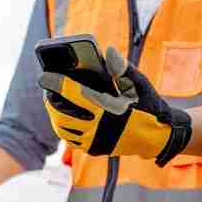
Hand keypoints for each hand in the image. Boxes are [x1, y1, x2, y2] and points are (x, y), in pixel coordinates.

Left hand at [39, 47, 191, 166]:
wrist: (158, 137)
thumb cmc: (148, 106)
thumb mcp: (139, 85)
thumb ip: (122, 68)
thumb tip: (107, 51)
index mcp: (108, 109)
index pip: (74, 93)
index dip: (56, 83)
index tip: (43, 76)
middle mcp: (99, 128)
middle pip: (61, 113)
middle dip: (50, 101)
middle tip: (47, 90)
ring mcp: (95, 142)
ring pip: (63, 129)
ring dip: (54, 115)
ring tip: (52, 103)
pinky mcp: (94, 150)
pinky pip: (70, 140)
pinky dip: (64, 128)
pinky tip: (62, 117)